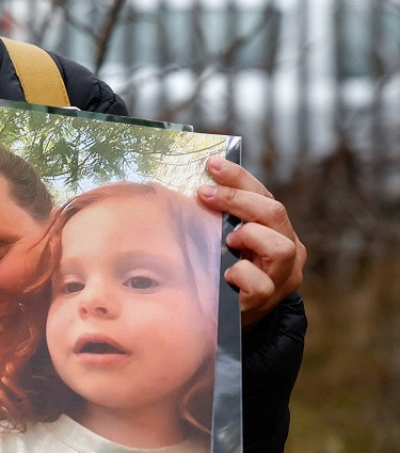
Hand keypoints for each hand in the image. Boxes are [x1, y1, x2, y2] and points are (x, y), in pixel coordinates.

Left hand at [197, 155, 305, 328]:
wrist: (226, 318)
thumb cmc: (219, 269)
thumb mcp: (222, 238)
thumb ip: (219, 215)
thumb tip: (194, 183)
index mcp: (276, 229)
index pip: (264, 195)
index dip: (239, 178)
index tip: (212, 164)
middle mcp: (288, 251)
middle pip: (275, 212)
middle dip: (238, 198)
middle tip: (205, 194)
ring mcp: (281, 278)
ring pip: (281, 247)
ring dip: (250, 235)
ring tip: (227, 240)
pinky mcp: (267, 301)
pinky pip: (259, 283)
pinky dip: (240, 273)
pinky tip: (225, 273)